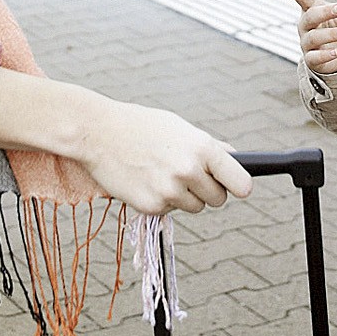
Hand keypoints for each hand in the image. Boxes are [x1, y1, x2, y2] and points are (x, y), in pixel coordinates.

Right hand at [74, 95, 253, 217]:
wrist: (96, 132)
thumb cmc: (139, 125)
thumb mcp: (177, 126)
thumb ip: (207, 145)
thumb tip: (235, 159)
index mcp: (201, 148)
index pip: (240, 182)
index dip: (239, 185)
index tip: (238, 187)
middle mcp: (189, 171)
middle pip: (218, 199)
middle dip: (207, 190)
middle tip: (187, 175)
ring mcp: (170, 191)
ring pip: (194, 207)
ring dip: (184, 197)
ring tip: (161, 173)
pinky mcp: (152, 206)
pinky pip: (169, 210)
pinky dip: (161, 200)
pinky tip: (145, 180)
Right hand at [292, 0, 336, 74]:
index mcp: (312, 10)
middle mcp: (306, 25)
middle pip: (310, 16)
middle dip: (324, 12)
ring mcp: (307, 43)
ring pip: (314, 37)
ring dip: (331, 33)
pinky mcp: (311, 60)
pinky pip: (314, 57)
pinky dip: (324, 55)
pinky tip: (336, 52)